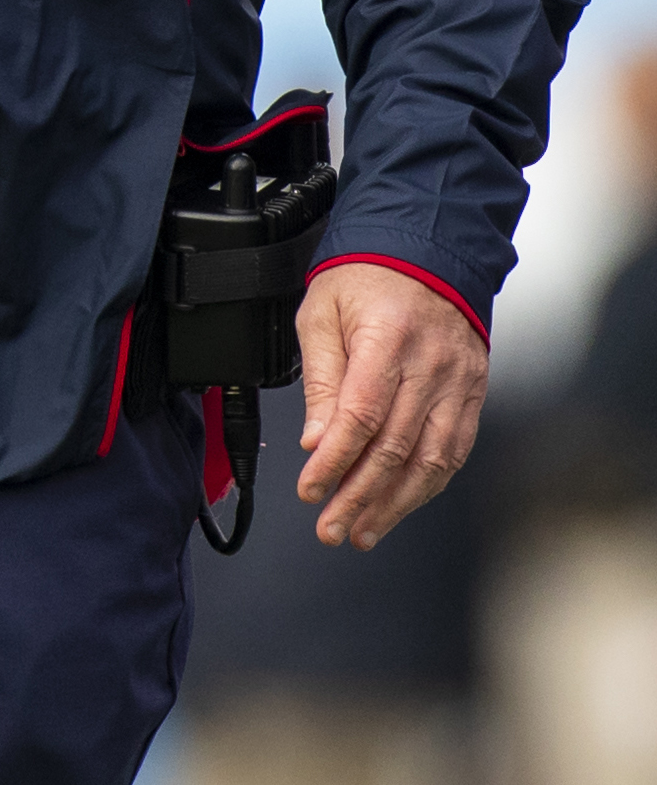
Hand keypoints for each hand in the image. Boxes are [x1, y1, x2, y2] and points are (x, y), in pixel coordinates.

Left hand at [292, 263, 487, 549]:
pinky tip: (402, 504)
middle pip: (396, 447)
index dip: (335, 461)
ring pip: (431, 459)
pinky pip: (454, 450)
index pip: (362, 416)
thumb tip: (316, 440)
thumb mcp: (322, 314)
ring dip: (395, 503)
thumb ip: (321, 379)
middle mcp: (431, 366)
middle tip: (332, 528)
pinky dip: (427, 484)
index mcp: (388, 340)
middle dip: (361, 496)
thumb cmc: (367, 280)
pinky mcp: (473, 394)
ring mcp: (459, 383)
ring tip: (363, 530)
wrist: (425, 254)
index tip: (311, 490)